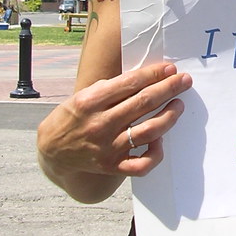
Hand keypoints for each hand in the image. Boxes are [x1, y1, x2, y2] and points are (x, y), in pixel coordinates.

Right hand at [38, 62, 192, 180]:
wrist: (51, 152)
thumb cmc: (71, 118)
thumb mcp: (81, 96)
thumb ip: (108, 88)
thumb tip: (142, 78)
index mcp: (90, 102)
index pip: (130, 83)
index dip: (154, 74)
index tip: (170, 69)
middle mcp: (100, 124)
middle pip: (143, 103)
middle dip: (168, 89)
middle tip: (185, 81)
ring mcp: (107, 147)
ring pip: (148, 132)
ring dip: (169, 116)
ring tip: (179, 105)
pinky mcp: (112, 166)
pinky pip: (141, 165)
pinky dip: (155, 153)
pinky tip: (160, 140)